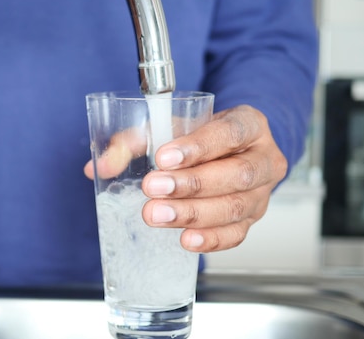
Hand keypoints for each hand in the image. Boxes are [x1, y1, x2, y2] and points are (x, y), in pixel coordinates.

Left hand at [84, 104, 286, 252]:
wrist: (230, 151)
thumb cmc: (202, 136)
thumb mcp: (171, 126)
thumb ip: (135, 140)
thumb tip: (100, 165)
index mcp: (249, 124)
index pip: (230, 133)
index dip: (198, 147)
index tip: (164, 158)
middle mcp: (263, 158)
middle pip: (237, 174)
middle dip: (191, 185)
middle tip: (153, 189)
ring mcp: (262, 192)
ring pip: (236, 207)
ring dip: (193, 213)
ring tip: (157, 215)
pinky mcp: (252, 219)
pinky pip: (236, 234)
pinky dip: (211, 239)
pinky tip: (185, 239)